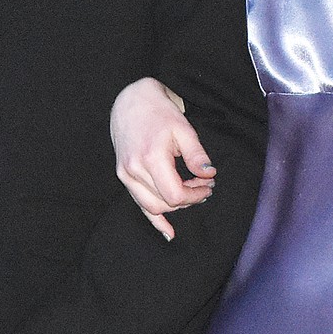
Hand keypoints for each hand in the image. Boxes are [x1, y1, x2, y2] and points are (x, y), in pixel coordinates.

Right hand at [111, 77, 215, 238]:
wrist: (131, 101)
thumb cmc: (159, 112)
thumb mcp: (184, 129)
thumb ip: (196, 155)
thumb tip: (208, 174)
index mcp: (151, 158)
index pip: (175, 195)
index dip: (195, 196)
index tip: (208, 185)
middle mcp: (134, 170)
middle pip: (165, 204)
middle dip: (188, 200)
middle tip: (203, 186)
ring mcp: (126, 174)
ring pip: (152, 207)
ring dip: (174, 206)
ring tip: (190, 194)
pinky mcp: (123, 176)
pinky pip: (139, 205)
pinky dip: (154, 220)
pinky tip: (169, 232)